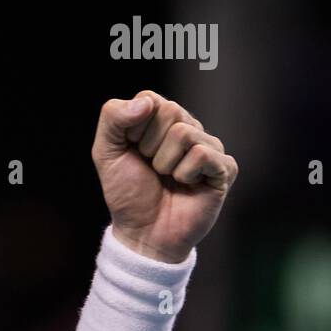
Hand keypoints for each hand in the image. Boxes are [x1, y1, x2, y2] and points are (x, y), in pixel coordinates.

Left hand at [91, 90, 238, 262]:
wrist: (143, 232)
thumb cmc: (127, 192)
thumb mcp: (106, 152)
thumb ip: (113, 118)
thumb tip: (147, 101)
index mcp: (160, 121)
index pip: (149, 99)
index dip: (133, 128)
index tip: (131, 151)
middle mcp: (187, 128)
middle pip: (170, 111)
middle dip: (149, 145)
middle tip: (150, 167)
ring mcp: (209, 147)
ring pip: (184, 132)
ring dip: (164, 163)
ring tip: (167, 178)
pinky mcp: (224, 167)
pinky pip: (202, 154)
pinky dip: (184, 174)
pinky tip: (186, 185)